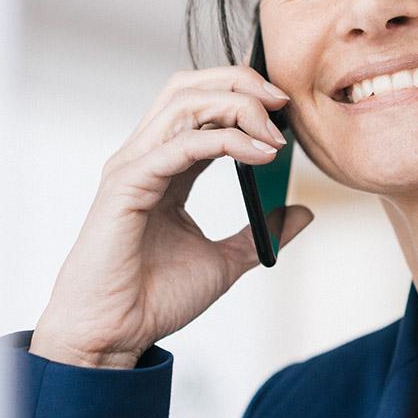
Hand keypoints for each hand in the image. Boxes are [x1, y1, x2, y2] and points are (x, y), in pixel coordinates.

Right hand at [29, 66, 312, 368]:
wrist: (115, 335)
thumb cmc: (154, 298)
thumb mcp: (226, 260)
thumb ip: (261, 232)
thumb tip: (301, 212)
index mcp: (166, 167)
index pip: (202, 106)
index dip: (245, 97)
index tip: (287, 111)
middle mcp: (146, 157)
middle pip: (189, 87)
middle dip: (240, 83)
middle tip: (283, 103)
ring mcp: (134, 166)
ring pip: (184, 103)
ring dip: (237, 107)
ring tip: (275, 134)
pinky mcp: (128, 185)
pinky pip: (181, 144)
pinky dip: (226, 141)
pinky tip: (259, 155)